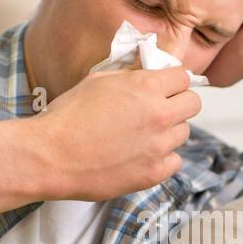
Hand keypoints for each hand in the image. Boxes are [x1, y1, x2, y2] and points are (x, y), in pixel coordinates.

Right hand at [34, 66, 200, 200]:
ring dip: (169, 132)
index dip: (172, 82)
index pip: (183, 77)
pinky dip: (163, 159)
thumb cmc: (67, 117)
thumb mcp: (97, 80)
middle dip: (178, 104)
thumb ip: (130, 75)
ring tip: (143, 136)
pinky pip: (175, 162)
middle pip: (192, 104)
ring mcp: (158, 146)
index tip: (165, 88)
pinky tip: (142, 156)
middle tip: (159, 110)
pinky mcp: (153, 173)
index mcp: (146, 86)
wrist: (50, 156)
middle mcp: (159, 114)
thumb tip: (148, 70)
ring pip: (184, 133)